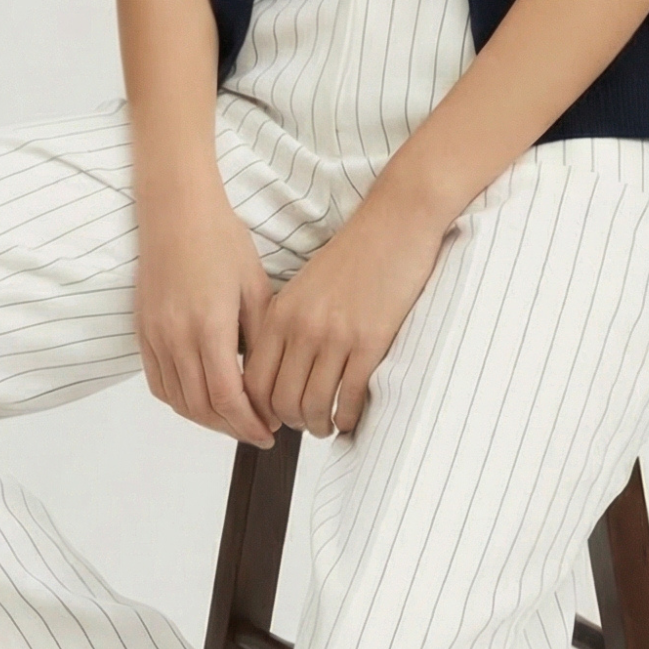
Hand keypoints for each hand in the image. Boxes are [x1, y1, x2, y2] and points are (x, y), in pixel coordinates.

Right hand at [134, 185, 276, 447]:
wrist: (177, 212)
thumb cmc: (222, 241)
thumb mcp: (256, 288)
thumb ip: (261, 339)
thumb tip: (269, 384)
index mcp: (209, 325)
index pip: (227, 397)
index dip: (248, 423)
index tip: (269, 433)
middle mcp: (176, 336)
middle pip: (202, 407)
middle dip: (232, 428)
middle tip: (258, 432)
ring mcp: (155, 336)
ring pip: (178, 401)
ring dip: (207, 419)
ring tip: (234, 420)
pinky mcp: (142, 332)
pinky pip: (158, 383)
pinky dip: (181, 401)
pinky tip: (203, 400)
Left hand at [243, 192, 448, 438]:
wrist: (395, 223)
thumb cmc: (354, 253)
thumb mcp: (305, 287)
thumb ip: (288, 324)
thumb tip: (281, 370)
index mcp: (281, 313)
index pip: (253, 380)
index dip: (259, 410)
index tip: (272, 418)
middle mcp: (302, 327)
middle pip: (281, 400)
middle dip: (291, 423)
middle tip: (305, 425)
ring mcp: (336, 335)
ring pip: (314, 405)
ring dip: (320, 425)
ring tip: (329, 425)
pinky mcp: (371, 341)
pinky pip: (351, 397)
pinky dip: (349, 417)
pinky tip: (353, 416)